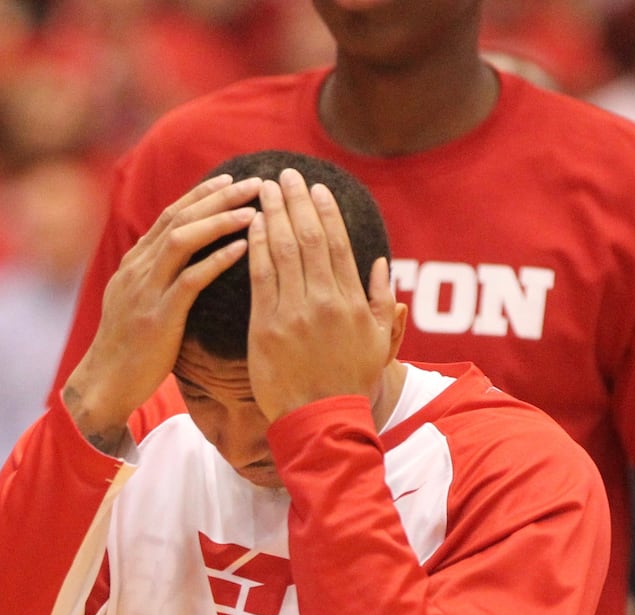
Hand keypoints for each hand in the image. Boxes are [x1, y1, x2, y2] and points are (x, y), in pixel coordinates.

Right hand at [64, 174, 261, 448]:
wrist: (107, 381)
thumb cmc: (134, 345)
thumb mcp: (142, 300)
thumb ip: (161, 275)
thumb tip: (188, 255)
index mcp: (136, 261)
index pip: (171, 214)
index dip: (202, 195)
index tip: (233, 181)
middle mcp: (138, 267)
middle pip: (179, 218)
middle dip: (218, 197)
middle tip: (255, 183)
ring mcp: (146, 290)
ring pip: (182, 241)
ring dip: (219, 221)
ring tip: (254, 210)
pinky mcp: (158, 316)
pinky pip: (189, 280)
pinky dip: (217, 261)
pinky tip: (244, 249)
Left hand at [246, 169, 398, 421]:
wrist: (322, 419)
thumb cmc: (351, 382)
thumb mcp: (379, 342)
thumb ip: (382, 301)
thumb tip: (382, 264)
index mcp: (353, 302)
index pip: (338, 244)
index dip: (326, 212)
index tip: (316, 189)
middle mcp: (325, 301)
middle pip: (308, 238)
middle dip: (297, 202)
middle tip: (286, 174)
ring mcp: (295, 312)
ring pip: (283, 250)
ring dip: (274, 214)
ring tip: (265, 188)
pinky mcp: (267, 326)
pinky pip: (261, 276)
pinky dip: (257, 246)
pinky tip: (252, 224)